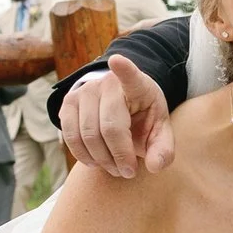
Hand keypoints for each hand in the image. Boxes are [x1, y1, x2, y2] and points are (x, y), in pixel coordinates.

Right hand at [60, 55, 173, 178]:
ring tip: (115, 168)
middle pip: (109, 127)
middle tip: (128, 172)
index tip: (117, 60)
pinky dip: (82, 155)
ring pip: (88, 134)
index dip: (124, 69)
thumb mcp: (159, 131)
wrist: (120, 105)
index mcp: (137, 85)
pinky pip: (70, 135)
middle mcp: (107, 84)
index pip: (131, 76)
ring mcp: (85, 91)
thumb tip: (156, 166)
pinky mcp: (68, 103)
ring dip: (101, 160)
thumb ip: (163, 149)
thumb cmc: (143, 118)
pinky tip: (95, 161)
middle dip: (119, 156)